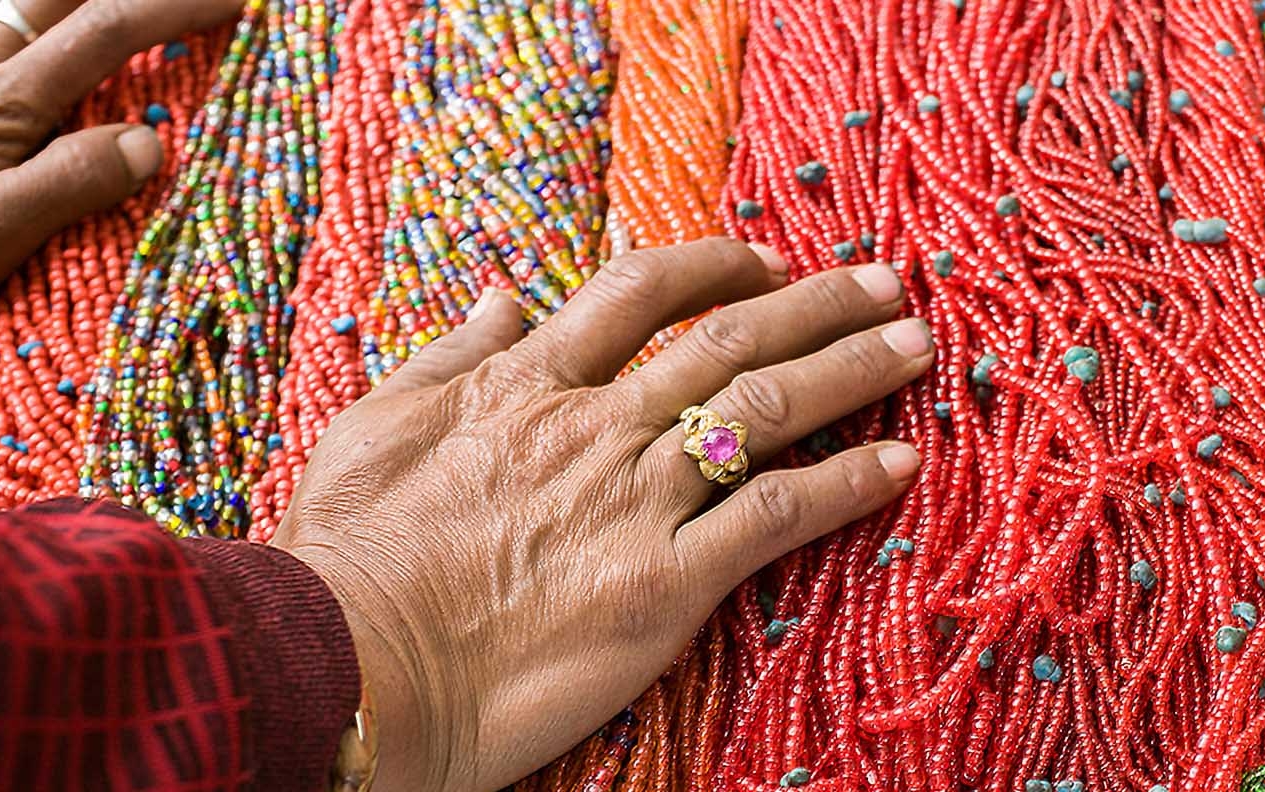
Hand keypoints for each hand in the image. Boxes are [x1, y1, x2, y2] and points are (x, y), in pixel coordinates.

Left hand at [0, 0, 242, 315]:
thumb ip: (69, 182)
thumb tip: (152, 143)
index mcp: (2, 105)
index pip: (107, 30)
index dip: (177, 6)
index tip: (241, 2)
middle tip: (182, 8)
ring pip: (12, 15)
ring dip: (69, 10)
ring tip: (114, 28)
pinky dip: (13, 37)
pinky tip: (18, 59)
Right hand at [273, 239, 935, 791]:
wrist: (349, 666)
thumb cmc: (348, 553)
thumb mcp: (374, 423)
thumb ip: (451, 355)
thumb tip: (507, 297)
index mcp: (529, 383)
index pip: (641, 290)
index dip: (716, 264)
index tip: (765, 260)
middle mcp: (597, 425)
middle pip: (730, 337)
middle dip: (818, 302)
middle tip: (885, 282)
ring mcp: (636, 501)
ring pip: (768, 408)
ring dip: (853, 369)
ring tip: (917, 346)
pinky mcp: (664, 585)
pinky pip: (774, 516)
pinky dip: (845, 483)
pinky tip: (899, 464)